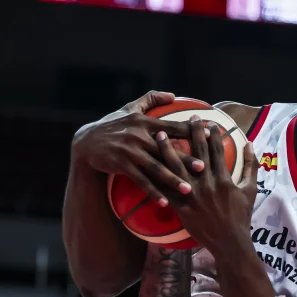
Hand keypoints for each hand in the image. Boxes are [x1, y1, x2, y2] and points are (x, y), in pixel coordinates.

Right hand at [71, 90, 202, 206]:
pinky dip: (152, 192)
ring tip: (187, 189)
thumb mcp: (129, 108)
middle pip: (167, 150)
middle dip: (185, 158)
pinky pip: (140, 181)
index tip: (209, 134)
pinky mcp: (121, 165)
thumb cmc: (112, 125)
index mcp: (144, 122)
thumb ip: (151, 98)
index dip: (191, 130)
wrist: (86, 142)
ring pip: (155, 168)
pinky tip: (164, 202)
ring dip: (172, 180)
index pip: (172, 126)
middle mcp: (138, 136)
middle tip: (203, 167)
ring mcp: (130, 152)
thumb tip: (174, 95)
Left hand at [161, 117, 258, 253]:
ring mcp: (192, 196)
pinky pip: (166, 191)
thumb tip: (250, 144)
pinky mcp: (181, 208)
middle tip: (187, 117)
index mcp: (224, 179)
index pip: (217, 150)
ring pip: (176, 168)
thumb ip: (250, 166)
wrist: (230, 242)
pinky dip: (156, 177)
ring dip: (166, 148)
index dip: (211, 134)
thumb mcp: (250, 190)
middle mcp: (207, 184)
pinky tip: (147, 164)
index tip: (207, 121)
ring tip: (158, 133)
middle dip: (192, 133)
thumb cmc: (241, 216)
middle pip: (197, 153)